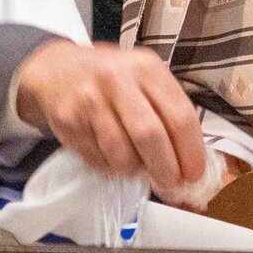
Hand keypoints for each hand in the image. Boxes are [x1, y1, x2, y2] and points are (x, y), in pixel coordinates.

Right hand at [14, 41, 205, 194]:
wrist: (57, 68)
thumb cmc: (110, 78)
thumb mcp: (144, 78)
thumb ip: (167, 110)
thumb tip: (191, 159)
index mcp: (146, 68)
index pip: (180, 116)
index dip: (192, 152)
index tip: (195, 173)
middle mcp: (118, 80)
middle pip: (151, 136)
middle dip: (166, 169)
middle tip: (171, 185)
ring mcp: (90, 99)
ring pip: (122, 153)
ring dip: (134, 170)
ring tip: (137, 166)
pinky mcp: (69, 120)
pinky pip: (98, 159)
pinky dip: (110, 167)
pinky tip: (112, 156)